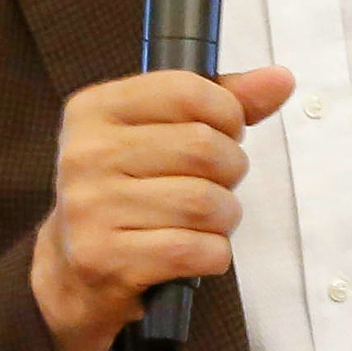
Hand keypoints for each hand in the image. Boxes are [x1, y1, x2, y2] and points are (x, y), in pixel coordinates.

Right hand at [30, 64, 295, 350]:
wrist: (70, 271)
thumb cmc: (127, 193)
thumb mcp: (160, 134)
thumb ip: (222, 102)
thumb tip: (281, 79)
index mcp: (94, 109)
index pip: (188, 91)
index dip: (227, 115)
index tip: (222, 134)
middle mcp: (85, 154)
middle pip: (205, 149)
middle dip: (229, 173)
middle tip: (213, 185)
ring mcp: (91, 209)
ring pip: (205, 204)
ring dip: (223, 218)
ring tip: (202, 222)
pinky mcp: (105, 260)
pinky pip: (196, 251)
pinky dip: (212, 254)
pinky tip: (192, 253)